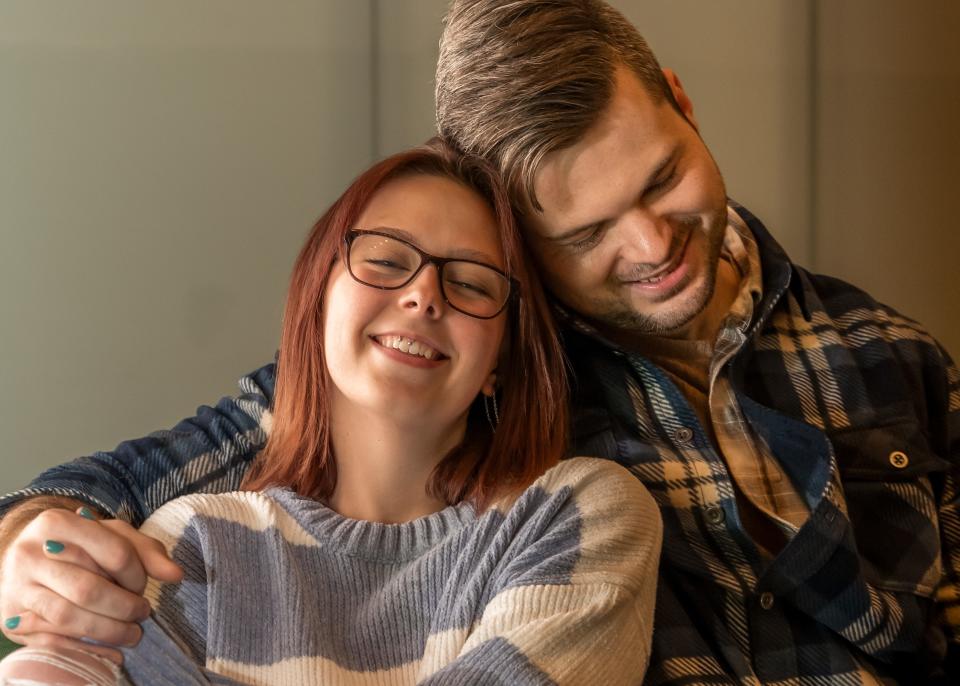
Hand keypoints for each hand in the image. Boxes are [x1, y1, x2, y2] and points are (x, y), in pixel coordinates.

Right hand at [0, 505, 182, 663]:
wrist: (26, 557)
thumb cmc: (78, 544)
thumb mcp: (112, 535)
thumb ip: (147, 551)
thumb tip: (176, 575)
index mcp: (58, 523)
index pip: (114, 553)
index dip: (137, 575)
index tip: (144, 586)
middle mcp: (30, 553)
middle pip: (89, 588)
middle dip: (124, 607)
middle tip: (143, 614)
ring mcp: (17, 586)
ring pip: (68, 616)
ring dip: (107, 630)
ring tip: (131, 633)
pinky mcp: (11, 617)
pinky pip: (50, 639)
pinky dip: (83, 648)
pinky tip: (108, 650)